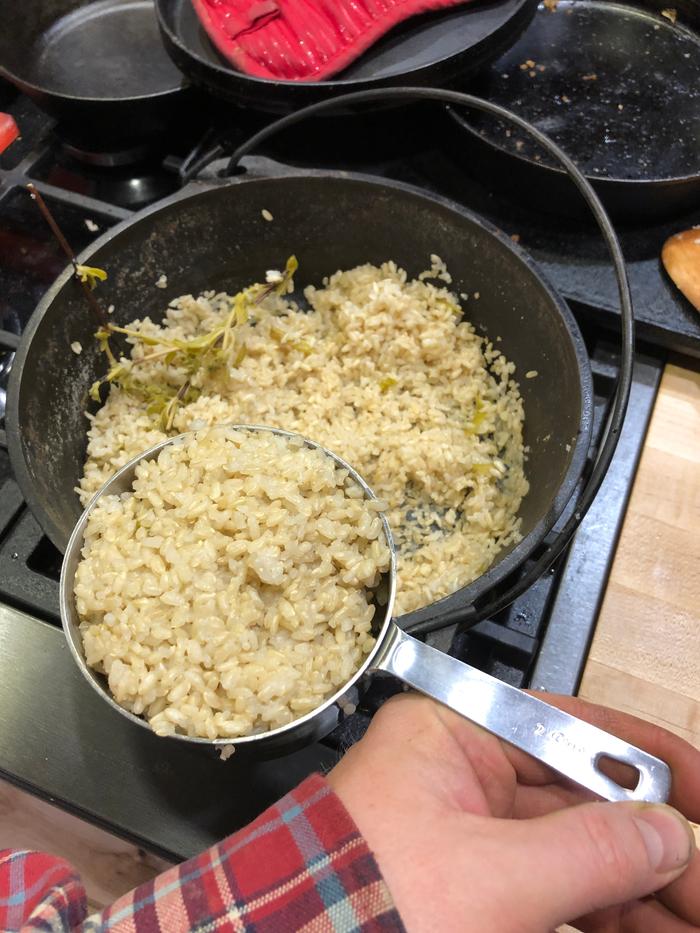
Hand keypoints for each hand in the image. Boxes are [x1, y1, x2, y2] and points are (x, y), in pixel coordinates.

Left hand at [327, 692, 699, 931]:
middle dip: (652, 846)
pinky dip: (601, 916)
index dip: (646, 759)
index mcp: (450, 737)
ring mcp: (465, 838)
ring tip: (691, 917)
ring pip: (572, 855)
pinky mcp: (467, 892)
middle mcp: (459, 776)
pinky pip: (549, 895)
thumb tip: (669, 834)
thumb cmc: (363, 908)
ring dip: (637, 892)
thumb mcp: (492, 878)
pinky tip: (647, 930)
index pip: (568, 728)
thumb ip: (591, 851)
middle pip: (581, 799)